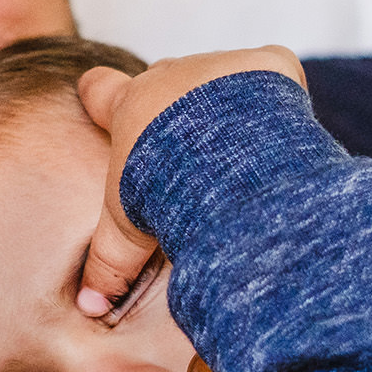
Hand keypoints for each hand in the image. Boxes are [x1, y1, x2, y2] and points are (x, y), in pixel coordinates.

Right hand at [75, 47, 305, 316]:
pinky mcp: (265, 65)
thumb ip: (109, 263)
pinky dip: (278, 94)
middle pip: (168, 80)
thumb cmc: (167, 188)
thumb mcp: (128, 231)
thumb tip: (90, 306)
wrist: (222, 160)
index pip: (100, 89)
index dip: (98, 92)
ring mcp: (218, 66)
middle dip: (177, 107)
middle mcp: (171, 76)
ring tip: (242, 152)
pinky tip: (282, 130)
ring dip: (227, 107)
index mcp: (131, 107)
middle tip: (190, 146)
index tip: (93, 90)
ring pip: (220, 79)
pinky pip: (272, 71)